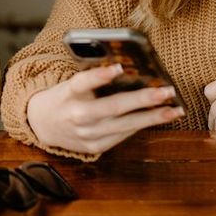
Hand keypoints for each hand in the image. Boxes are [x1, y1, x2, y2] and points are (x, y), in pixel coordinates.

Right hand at [27, 63, 182, 155]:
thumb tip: (127, 69)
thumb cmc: (63, 97)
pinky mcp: (95, 147)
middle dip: (142, 100)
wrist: (41, 124)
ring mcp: (87, 134)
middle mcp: (78, 116)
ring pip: (124, 125)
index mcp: (68, 93)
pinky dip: (140, 126)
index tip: (118, 67)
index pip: (83, 83)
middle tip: (166, 92)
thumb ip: (93, 78)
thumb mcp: (70, 83)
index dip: (100, 75)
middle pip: (112, 107)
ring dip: (152, 117)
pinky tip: (157, 118)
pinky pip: (122, 135)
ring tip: (174, 109)